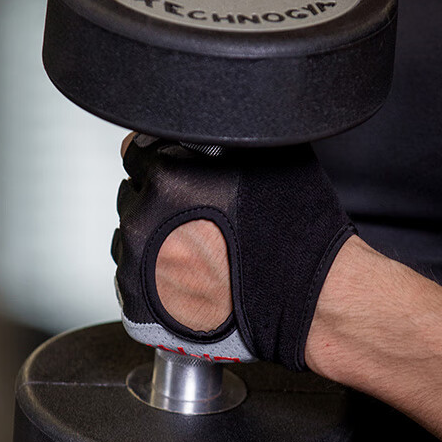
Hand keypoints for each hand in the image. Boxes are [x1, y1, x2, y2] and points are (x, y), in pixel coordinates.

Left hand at [113, 134, 354, 370]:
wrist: (311, 298)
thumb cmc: (296, 232)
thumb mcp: (263, 157)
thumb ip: (217, 142)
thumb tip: (204, 134)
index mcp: (166, 178)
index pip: (135, 154)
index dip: (163, 163)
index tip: (180, 179)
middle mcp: (143, 222)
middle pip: (133, 199)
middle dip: (159, 206)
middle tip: (199, 223)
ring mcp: (138, 268)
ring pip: (130, 243)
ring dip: (155, 244)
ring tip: (200, 256)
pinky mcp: (141, 307)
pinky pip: (132, 285)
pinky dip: (156, 282)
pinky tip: (191, 282)